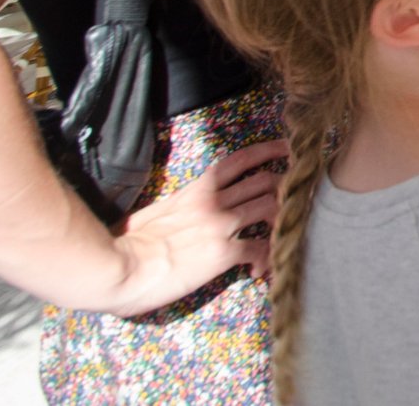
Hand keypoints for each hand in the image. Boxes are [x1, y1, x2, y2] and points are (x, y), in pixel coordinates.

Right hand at [102, 139, 286, 315]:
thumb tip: (184, 214)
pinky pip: (260, 249)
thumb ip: (180, 207)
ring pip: (270, 208)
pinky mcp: (223, 253)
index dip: (267, 151)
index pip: (239, 160)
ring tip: (283, 234)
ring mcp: (221, 225)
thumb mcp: (158, 212)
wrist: (120, 267)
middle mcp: (214, 202)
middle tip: (298, 196)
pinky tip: (258, 270)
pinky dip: (267, 258)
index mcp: (196, 191)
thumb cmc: (127, 243)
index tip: (288, 147)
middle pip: (264, 182)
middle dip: (286, 186)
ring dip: (283, 220)